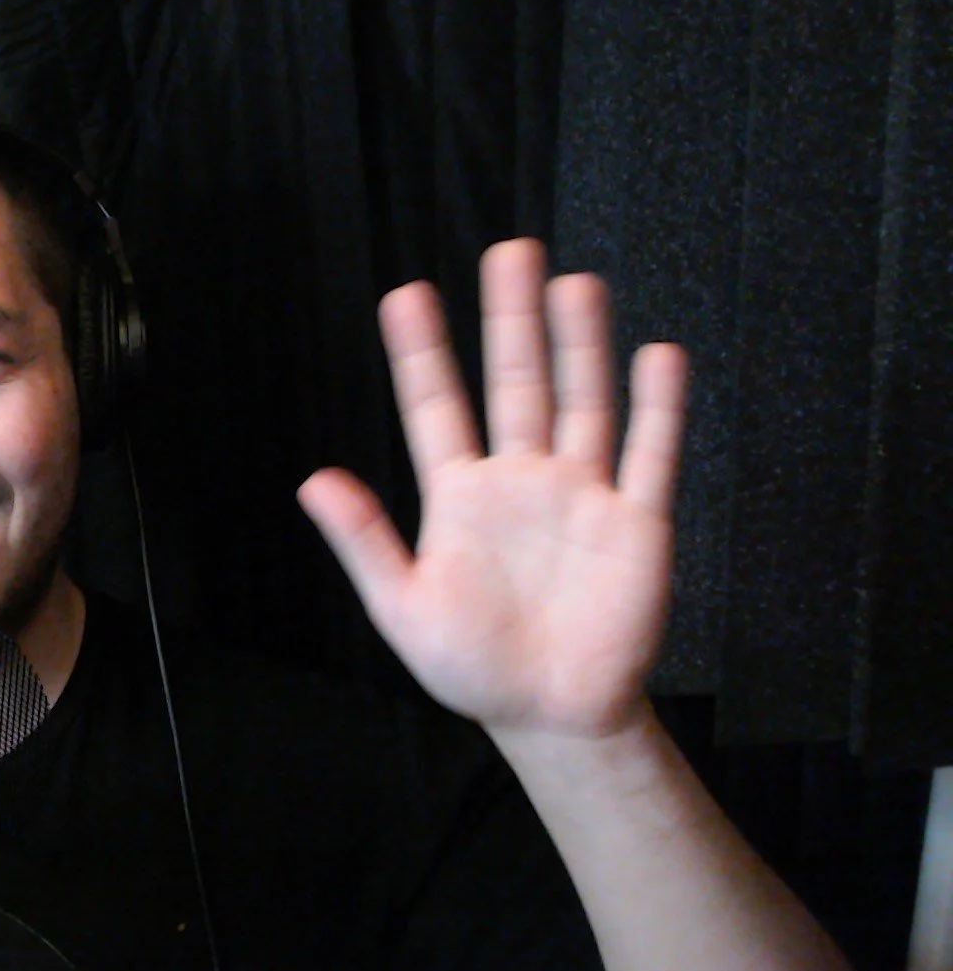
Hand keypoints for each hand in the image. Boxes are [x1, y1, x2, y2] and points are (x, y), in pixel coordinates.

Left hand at [297, 239, 688, 739]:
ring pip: (581, 403)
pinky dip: (656, 409)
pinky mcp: (637, 525)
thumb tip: (313, 481)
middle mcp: (521, 480)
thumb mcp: (403, 607)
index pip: (435, 407)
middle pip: (516, 383)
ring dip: (579, 346)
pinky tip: (656, 357)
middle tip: (508, 253)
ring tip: (573, 283)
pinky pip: (649, 457)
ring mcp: (582, 496)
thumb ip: (366, 541)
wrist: (551, 717)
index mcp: (459, 496)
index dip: (421, 353)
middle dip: (511, 320)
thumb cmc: (472, 667)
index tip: (404, 295)